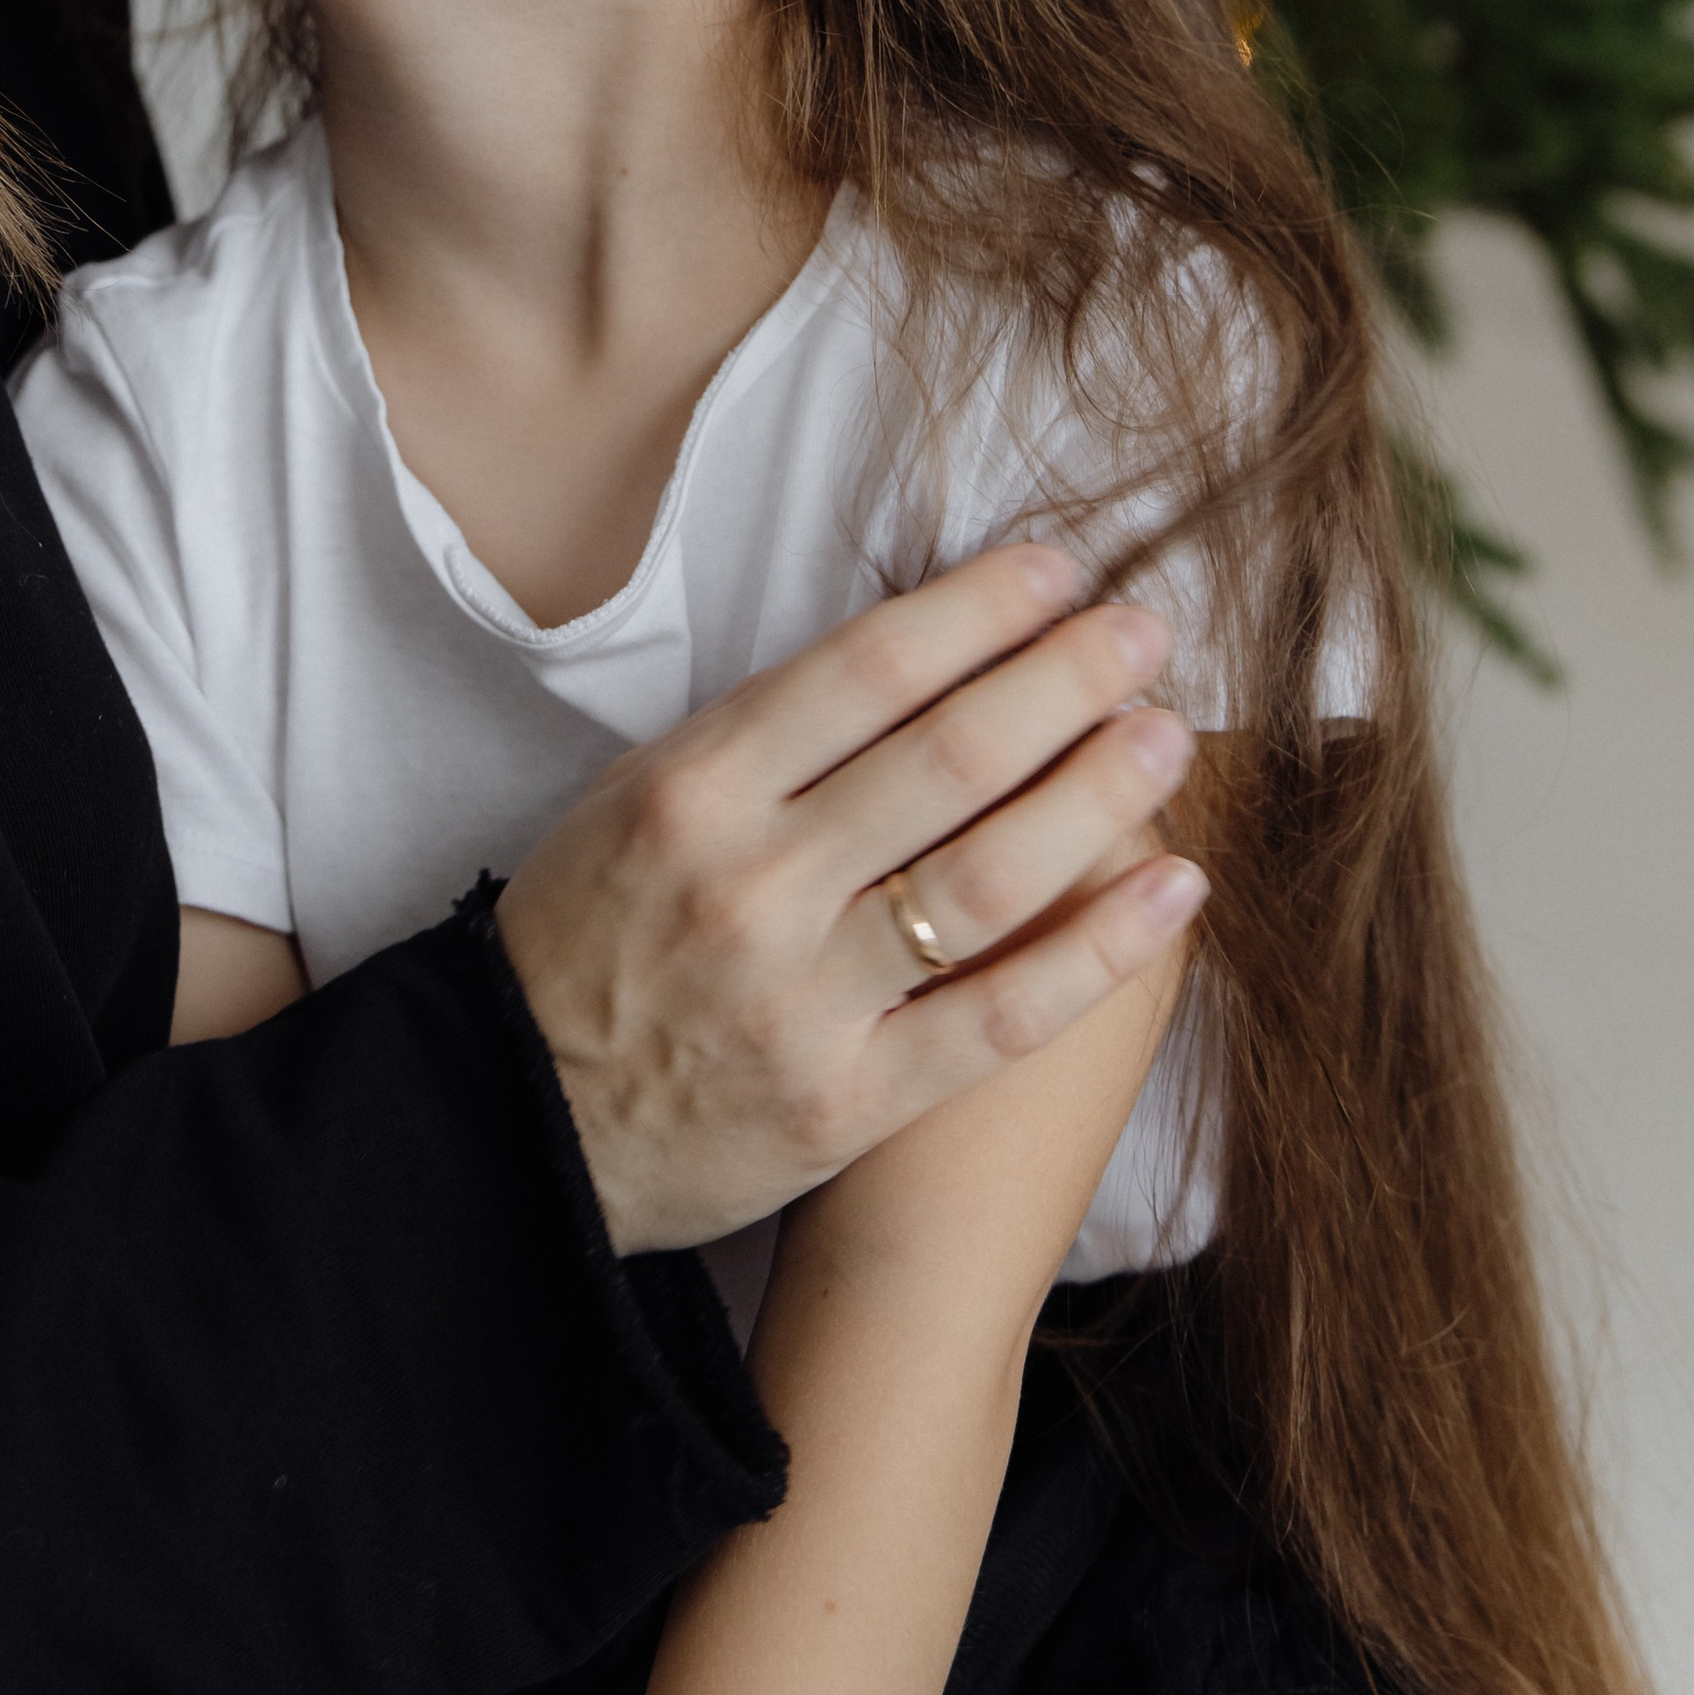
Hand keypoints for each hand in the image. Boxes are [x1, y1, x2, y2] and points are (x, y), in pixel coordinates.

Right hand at [496, 546, 1203, 1252]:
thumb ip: (765, 733)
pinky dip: (1098, 950)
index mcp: (692, 789)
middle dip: (1066, 679)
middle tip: (1147, 631)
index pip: (867, 668)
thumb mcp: (637, 797)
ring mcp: (802, 999)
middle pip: (948, 757)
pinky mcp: (846, 1103)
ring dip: (1098, 795)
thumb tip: (920, 646)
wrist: (519, 1122)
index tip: (1060, 572)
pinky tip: (1175, 891)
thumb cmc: (589, 935)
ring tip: (1167, 738)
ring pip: (987, 878)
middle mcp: (750, 884)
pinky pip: (999, 1018)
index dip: (981, 609)